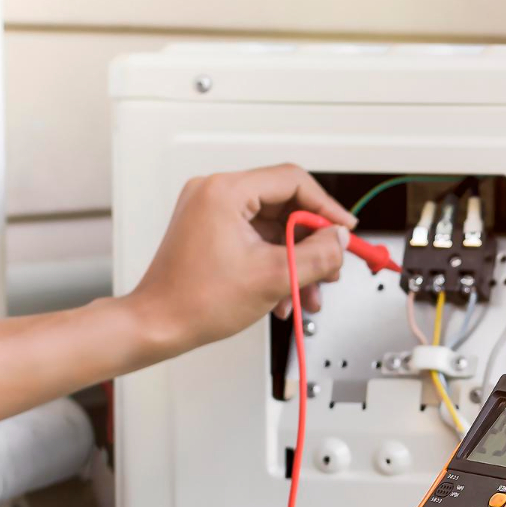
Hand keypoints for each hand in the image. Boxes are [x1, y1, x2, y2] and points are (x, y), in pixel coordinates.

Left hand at [124, 164, 357, 361]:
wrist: (160, 324)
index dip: (327, 207)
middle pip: (285, 205)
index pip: (292, 181)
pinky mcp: (211, 231)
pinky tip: (285, 293)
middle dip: (313, 242)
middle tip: (330, 266)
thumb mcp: (275, 277)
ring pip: (274, 227)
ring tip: (309, 290)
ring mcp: (211, 212)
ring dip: (297, 260)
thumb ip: (318, 254)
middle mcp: (215, 193)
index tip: (345, 229)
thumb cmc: (197, 301)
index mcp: (225, 192)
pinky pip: (257, 240)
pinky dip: (276, 264)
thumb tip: (340, 240)